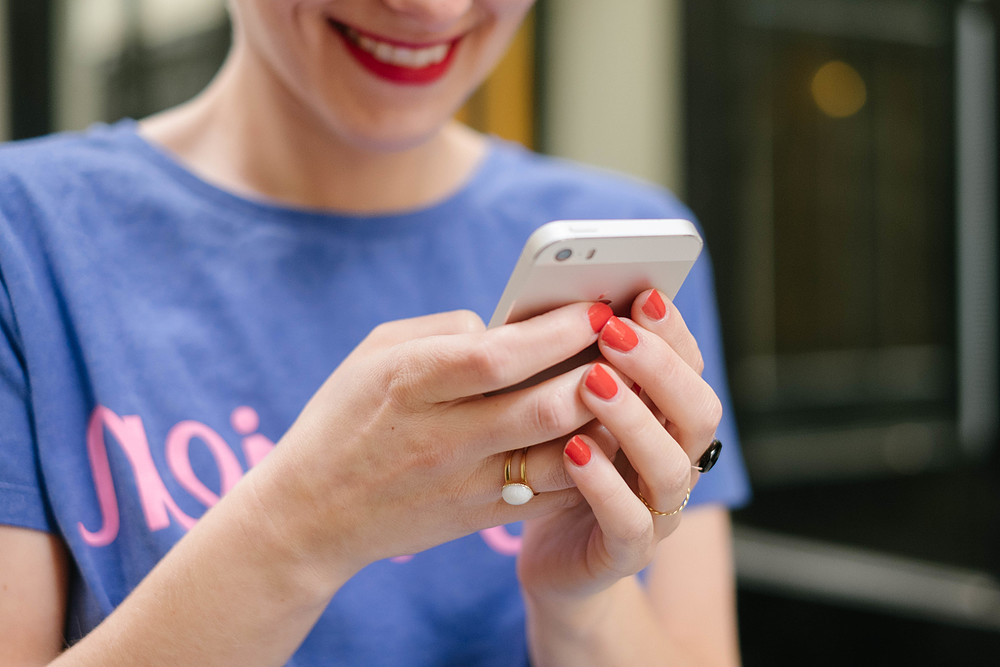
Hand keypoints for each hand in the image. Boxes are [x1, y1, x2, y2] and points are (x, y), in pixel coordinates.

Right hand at [247, 302, 614, 580]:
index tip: (598, 306)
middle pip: (544, 408)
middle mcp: (441, 437)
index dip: (559, 329)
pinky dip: (588, 463)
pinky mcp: (478, 517)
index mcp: (410, 382)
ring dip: (604, 421)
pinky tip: (605, 433)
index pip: (500, 355)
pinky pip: (552, 493)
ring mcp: (463, 484)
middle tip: (629, 344)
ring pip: (560, 456)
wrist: (310, 514)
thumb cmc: (345, 416)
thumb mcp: (376, 353)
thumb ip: (445, 331)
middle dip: (600, 372)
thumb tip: (512, 327)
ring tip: (627, 387)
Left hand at [517, 289, 721, 602]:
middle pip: (698, 411)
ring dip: (633, 418)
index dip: (671, 331)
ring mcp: (658, 511)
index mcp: (667, 420)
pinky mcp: (626, 553)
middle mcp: (675, 461)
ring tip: (592, 383)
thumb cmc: (556, 466)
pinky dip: (605, 484)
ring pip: (671, 466)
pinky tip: (574, 451)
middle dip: (659, 367)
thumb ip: (575, 368)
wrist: (553, 557)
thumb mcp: (566, 409)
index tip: (642, 293)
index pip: (689, 367)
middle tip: (614, 332)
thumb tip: (561, 306)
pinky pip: (629, 521)